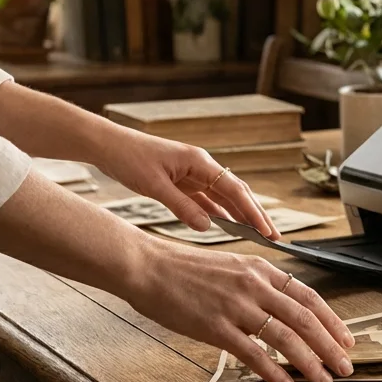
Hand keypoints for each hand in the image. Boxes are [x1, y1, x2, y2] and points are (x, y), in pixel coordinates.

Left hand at [97, 128, 280, 239]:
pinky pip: (207, 200)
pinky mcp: (182, 182)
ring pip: (224, 198)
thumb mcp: (155, 185)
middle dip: (256, 215)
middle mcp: (202, 167)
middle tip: (273, 236)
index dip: (253, 211)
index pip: (234, 189)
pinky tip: (228, 227)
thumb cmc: (129, 158)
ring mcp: (193, 174)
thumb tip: (207, 227)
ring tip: (257, 235)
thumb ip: (182, 206)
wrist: (108, 145)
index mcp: (200, 162)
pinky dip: (219, 213)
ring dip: (240, 216)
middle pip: (237, 193)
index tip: (266, 231)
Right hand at [125, 235, 356, 381]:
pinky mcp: (216, 327)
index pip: (309, 297)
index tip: (346, 339)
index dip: (332, 321)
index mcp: (261, 269)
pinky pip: (254, 354)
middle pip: (305, 319)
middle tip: (345, 366)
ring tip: (323, 380)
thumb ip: (258, 284)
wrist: (147, 266)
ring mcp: (237, 306)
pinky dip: (274, 372)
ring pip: (286, 337)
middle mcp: (255, 285)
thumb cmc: (184, 269)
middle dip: (330, 346)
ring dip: (310, 362)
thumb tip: (282, 307)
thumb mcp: (231, 266)